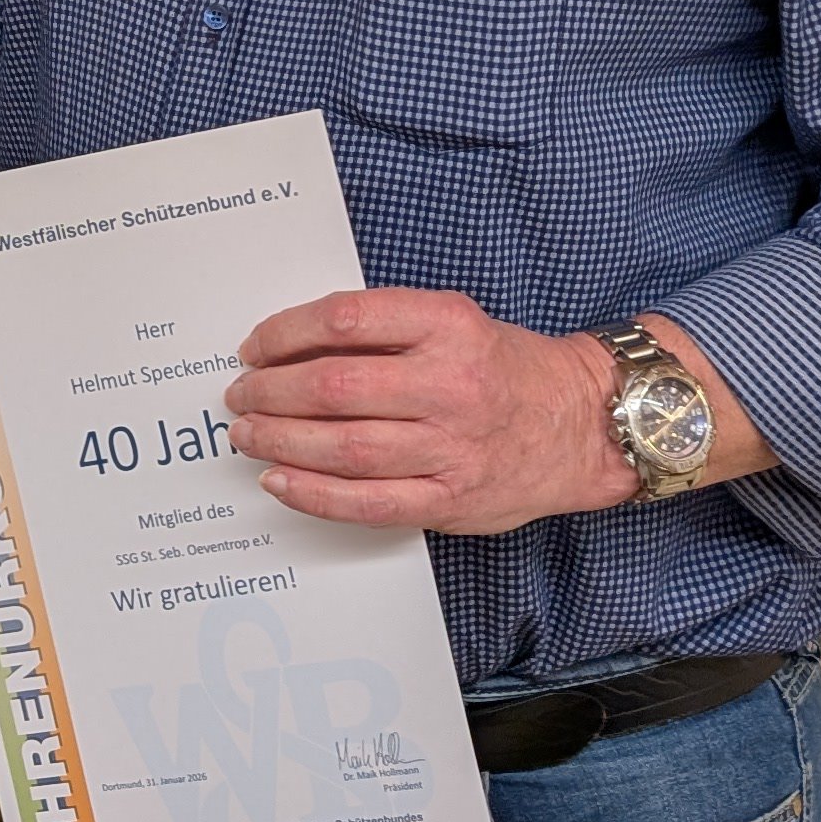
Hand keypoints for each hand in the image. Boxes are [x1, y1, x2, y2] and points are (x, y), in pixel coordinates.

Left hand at [224, 289, 631, 535]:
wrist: (580, 425)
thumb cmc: (504, 369)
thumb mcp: (455, 321)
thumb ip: (386, 330)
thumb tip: (291, 348)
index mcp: (449, 325)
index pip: (346, 319)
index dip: (285, 332)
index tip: (254, 346)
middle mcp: (451, 385)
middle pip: (335, 387)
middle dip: (271, 391)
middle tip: (240, 393)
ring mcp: (452, 448)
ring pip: (344, 448)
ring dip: (280, 440)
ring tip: (247, 433)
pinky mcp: (450, 500)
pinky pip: (367, 502)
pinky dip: (313, 493)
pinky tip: (279, 480)